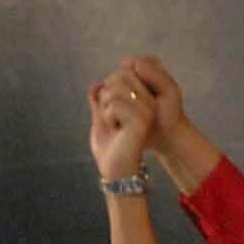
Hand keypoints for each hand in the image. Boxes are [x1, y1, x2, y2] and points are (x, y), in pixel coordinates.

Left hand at [87, 63, 153, 181]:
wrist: (115, 168)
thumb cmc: (109, 147)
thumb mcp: (101, 119)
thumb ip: (99, 101)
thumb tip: (96, 84)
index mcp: (140, 99)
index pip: (119, 74)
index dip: (106, 92)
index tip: (111, 114)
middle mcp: (147, 100)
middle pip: (117, 77)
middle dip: (105, 99)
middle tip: (112, 120)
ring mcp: (147, 108)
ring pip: (114, 90)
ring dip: (105, 110)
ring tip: (114, 125)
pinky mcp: (142, 118)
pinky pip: (114, 105)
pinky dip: (108, 117)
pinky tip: (117, 130)